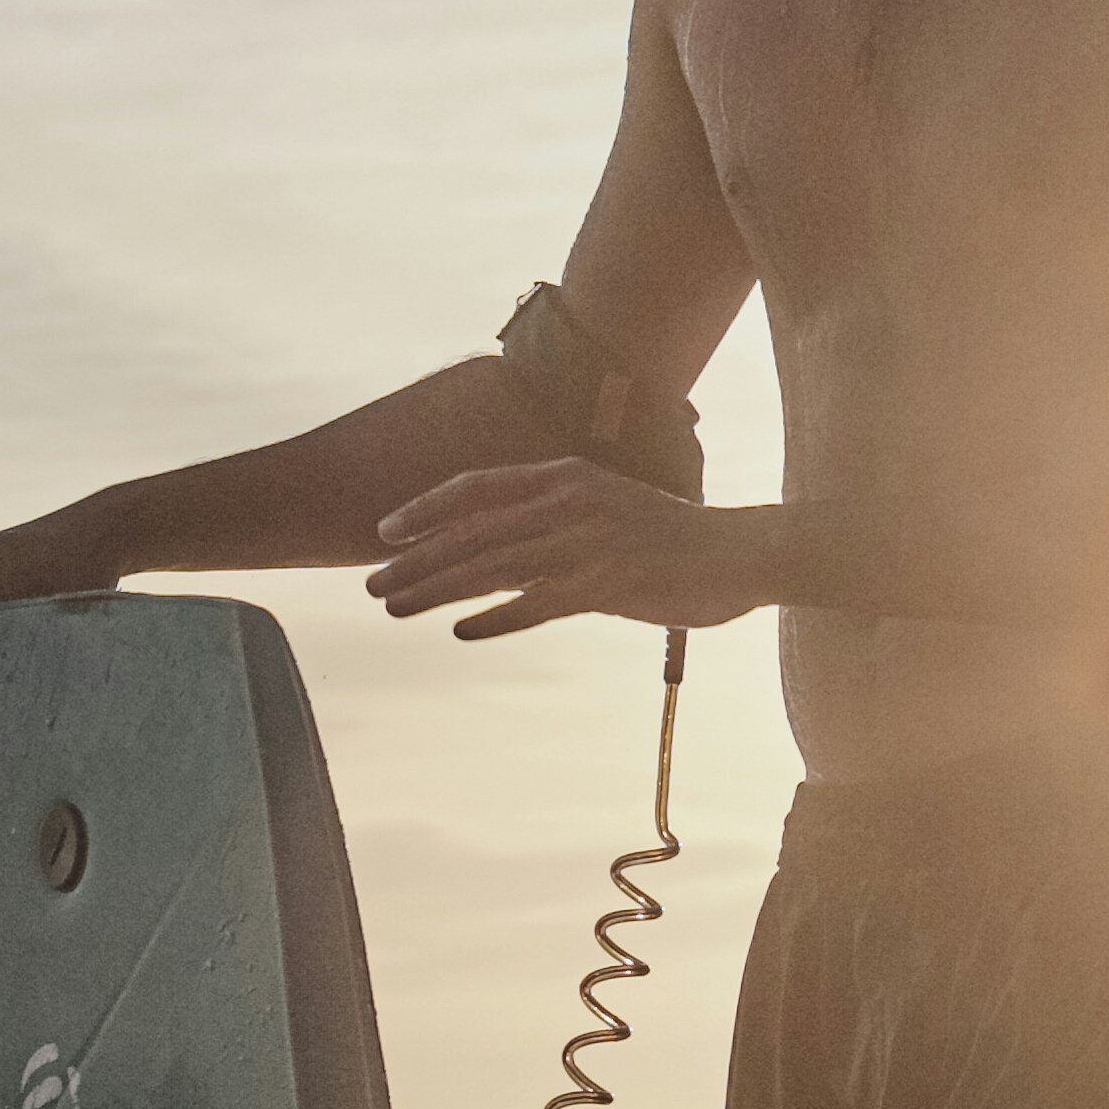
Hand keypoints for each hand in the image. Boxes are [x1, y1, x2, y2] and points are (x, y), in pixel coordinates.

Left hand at [368, 466, 763, 645]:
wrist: (738, 553)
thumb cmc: (669, 538)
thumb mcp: (605, 508)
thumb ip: (554, 519)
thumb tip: (498, 549)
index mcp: (566, 476)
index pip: (478, 487)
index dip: (426, 508)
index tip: (384, 531)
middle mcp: (570, 501)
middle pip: (473, 531)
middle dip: (415, 558)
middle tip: (370, 584)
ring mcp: (588, 541)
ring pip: (493, 566)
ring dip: (436, 589)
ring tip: (395, 607)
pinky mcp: (608, 583)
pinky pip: (539, 603)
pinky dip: (497, 618)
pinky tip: (462, 632)